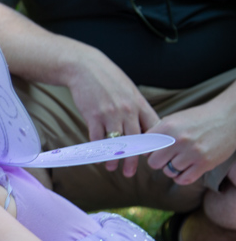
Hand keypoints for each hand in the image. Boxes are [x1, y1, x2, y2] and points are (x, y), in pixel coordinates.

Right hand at [66, 51, 159, 176]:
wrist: (85, 68)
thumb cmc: (108, 79)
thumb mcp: (129, 90)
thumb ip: (136, 107)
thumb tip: (143, 125)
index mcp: (139, 104)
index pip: (153, 128)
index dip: (154, 144)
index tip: (151, 156)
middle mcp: (127, 110)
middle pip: (136, 141)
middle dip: (134, 159)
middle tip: (131, 172)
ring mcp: (111, 114)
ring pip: (116, 143)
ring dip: (114, 158)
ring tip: (113, 168)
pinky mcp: (93, 116)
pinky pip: (97, 139)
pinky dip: (98, 150)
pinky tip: (98, 158)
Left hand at [147, 105, 235, 184]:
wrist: (228, 117)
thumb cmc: (198, 119)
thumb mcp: (174, 119)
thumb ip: (157, 133)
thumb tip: (139, 148)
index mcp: (168, 127)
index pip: (144, 147)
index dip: (147, 151)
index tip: (152, 151)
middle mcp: (179, 140)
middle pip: (154, 163)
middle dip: (158, 161)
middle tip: (167, 156)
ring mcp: (192, 153)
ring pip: (168, 172)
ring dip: (172, 168)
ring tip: (180, 159)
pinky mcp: (205, 163)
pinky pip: (183, 179)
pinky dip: (181, 177)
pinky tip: (184, 169)